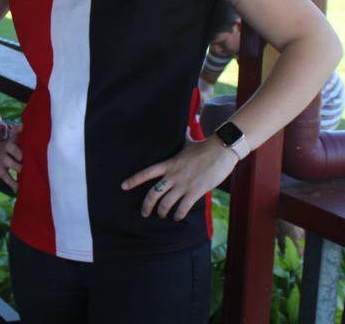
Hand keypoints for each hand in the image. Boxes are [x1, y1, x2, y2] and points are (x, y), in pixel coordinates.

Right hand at [0, 122, 22, 189]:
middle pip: (10, 147)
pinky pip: (6, 177)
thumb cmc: (10, 146)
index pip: (14, 131)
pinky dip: (12, 184)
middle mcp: (6, 148)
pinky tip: (18, 189)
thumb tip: (25, 125)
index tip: (22, 126)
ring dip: (17, 167)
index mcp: (12, 139)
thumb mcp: (14, 139)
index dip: (18, 128)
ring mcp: (2, 159)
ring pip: (8, 162)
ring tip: (23, 171)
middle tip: (23, 156)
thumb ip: (21, 134)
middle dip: (17, 151)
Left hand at [122, 138, 238, 220]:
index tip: (123, 186)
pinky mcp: (195, 191)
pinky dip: (178, 215)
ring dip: (162, 212)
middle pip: (153, 194)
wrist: (221, 149)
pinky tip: (177, 217)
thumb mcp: (189, 143)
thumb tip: (185, 128)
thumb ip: (183, 139)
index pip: (147, 173)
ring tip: (162, 215)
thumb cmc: (206, 146)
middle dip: (146, 206)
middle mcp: (173, 175)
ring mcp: (183, 184)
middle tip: (144, 213)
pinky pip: (182, 208)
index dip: (133, 180)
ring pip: (165, 203)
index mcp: (169, 164)